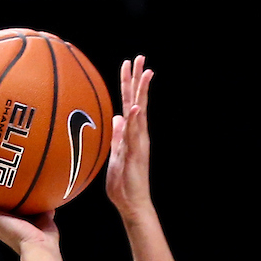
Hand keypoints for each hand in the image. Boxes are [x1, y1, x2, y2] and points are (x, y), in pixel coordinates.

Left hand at [106, 56, 152, 220]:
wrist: (131, 204)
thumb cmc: (123, 183)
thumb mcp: (116, 154)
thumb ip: (118, 136)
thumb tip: (117, 118)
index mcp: (131, 133)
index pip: (129, 103)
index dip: (128, 83)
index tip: (128, 63)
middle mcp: (138, 134)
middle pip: (138, 101)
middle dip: (138, 79)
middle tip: (139, 57)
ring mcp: (139, 143)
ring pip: (141, 112)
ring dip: (142, 92)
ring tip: (145, 73)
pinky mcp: (138, 154)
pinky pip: (136, 134)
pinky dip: (137, 120)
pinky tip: (138, 107)